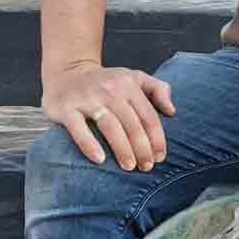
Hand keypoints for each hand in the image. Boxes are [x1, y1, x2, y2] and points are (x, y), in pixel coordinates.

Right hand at [42, 61, 175, 167]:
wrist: (67, 71)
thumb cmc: (107, 82)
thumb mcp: (134, 77)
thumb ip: (157, 89)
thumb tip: (172, 111)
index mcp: (128, 84)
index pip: (148, 115)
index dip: (157, 138)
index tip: (160, 158)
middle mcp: (110, 89)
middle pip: (132, 123)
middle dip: (142, 148)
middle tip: (146, 167)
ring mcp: (87, 98)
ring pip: (110, 125)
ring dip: (122, 148)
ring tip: (129, 166)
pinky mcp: (66, 108)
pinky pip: (78, 128)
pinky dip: (89, 144)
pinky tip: (100, 159)